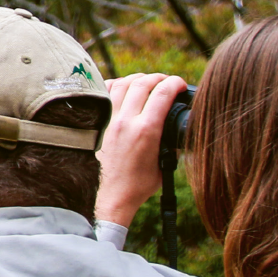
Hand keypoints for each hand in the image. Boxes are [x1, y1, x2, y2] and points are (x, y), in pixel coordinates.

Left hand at [95, 73, 188, 227]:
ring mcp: (109, 120)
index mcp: (146, 131)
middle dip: (159, 78)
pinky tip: (123, 87)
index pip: (163, 93)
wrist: (108, 198)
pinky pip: (105, 93)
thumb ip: (170, 143)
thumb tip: (175, 128)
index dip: (176, 83)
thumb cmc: (136, 187)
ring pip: (123, 83)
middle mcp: (126, 121)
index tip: (180, 84)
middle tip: (165, 81)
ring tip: (146, 82)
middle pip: (143, 83)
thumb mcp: (163, 164)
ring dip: (138, 79)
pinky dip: (116, 84)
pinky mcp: (97, 123)